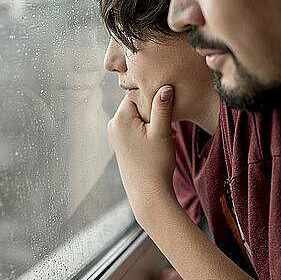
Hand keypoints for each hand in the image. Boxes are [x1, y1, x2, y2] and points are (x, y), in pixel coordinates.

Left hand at [107, 85, 176, 222]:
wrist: (148, 193)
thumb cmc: (156, 164)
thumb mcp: (162, 132)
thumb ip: (162, 107)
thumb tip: (165, 86)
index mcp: (120, 118)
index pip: (138, 93)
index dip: (154, 100)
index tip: (166, 114)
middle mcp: (113, 124)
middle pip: (137, 104)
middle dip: (153, 111)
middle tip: (167, 128)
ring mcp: (115, 134)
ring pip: (137, 115)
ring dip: (152, 121)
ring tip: (164, 137)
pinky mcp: (119, 142)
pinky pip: (134, 126)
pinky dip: (147, 130)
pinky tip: (157, 143)